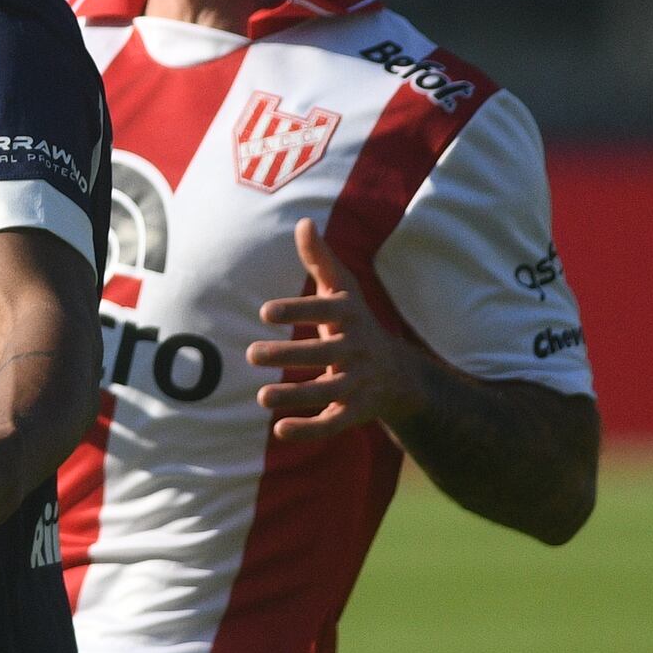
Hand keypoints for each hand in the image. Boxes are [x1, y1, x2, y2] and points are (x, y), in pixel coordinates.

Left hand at [248, 218, 430, 444]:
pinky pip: (334, 424)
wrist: (401, 375)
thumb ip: (321, 260)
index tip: (265, 312)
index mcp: (352, 317)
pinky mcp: (356, 412)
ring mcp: (359, 383)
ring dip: (295, 394)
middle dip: (289, 355)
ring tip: (261, 396)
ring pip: (327, 392)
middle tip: (251, 354)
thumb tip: (303, 222)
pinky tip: (279, 430)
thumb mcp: (344, 292)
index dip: (298, 311)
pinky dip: (309, 430)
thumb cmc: (359, 325)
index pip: (327, 311)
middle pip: (324, 353)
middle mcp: (359, 350)